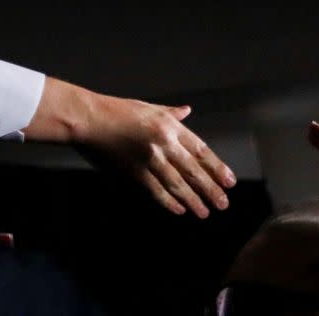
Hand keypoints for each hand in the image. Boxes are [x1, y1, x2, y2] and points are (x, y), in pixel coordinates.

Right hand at [76, 96, 236, 217]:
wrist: (89, 119)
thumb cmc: (116, 110)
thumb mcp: (148, 107)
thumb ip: (171, 113)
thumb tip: (186, 111)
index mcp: (170, 125)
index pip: (201, 150)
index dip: (217, 168)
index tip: (229, 181)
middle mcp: (164, 143)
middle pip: (193, 171)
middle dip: (211, 189)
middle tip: (223, 203)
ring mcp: (149, 159)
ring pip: (177, 184)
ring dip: (193, 200)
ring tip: (204, 212)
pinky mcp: (133, 172)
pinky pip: (156, 190)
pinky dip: (169, 202)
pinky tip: (179, 210)